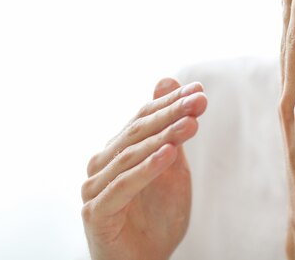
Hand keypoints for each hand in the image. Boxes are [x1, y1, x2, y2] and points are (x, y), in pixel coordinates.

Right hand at [81, 78, 206, 259]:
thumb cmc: (157, 216)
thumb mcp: (170, 166)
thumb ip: (169, 128)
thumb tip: (167, 79)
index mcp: (116, 150)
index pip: (143, 118)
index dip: (170, 102)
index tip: (200, 90)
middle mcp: (101, 164)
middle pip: (137, 132)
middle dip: (171, 113)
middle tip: (199, 100)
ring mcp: (94, 188)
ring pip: (131, 155)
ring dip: (164, 137)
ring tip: (191, 123)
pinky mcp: (96, 213)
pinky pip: (123, 186)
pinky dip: (147, 169)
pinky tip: (170, 154)